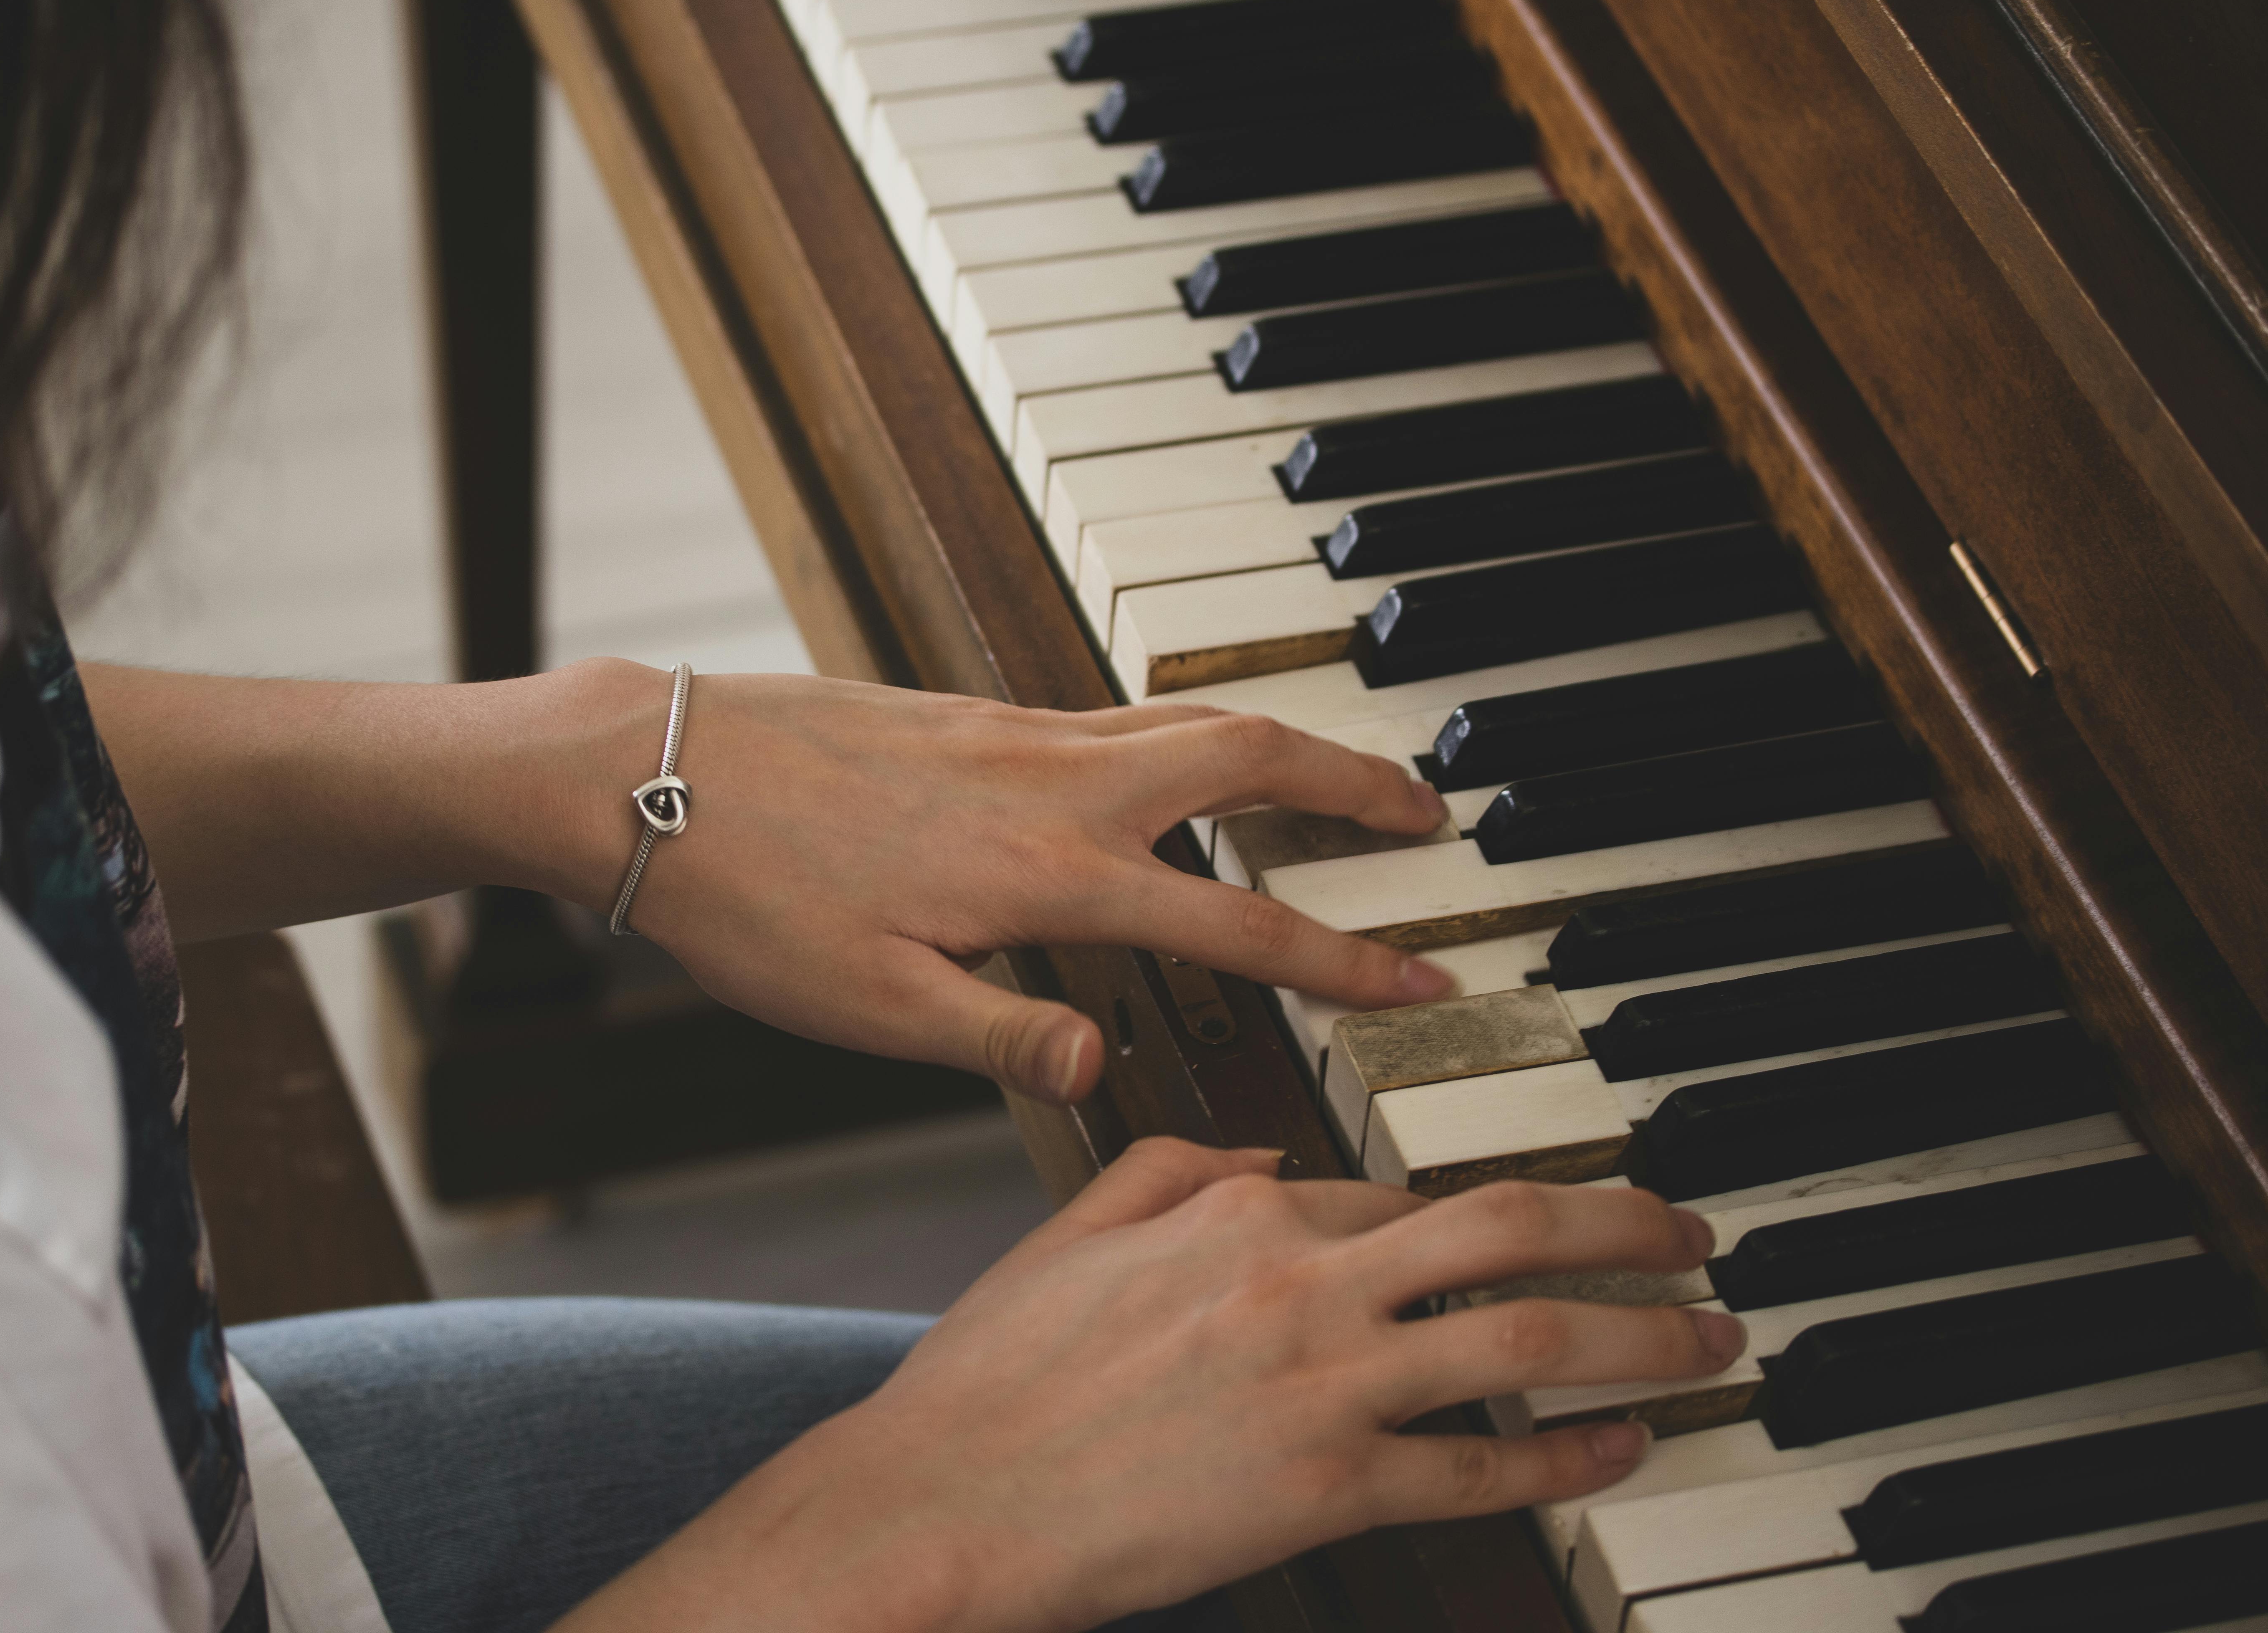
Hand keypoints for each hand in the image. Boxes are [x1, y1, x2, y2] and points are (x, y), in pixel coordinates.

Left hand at [526, 665, 1456, 1102]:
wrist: (645, 770)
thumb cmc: (747, 897)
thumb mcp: (867, 1005)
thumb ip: (1000, 1035)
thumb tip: (1108, 1072)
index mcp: (1043, 871)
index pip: (1235, 922)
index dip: (1343, 959)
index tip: (1424, 977)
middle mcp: (1051, 783)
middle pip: (1251, 758)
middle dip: (1357, 787)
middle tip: (1430, 816)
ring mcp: (1017, 734)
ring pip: (1194, 719)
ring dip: (1286, 747)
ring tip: (1343, 781)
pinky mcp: (976, 713)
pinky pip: (1124, 712)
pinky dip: (1195, 732)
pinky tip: (1187, 767)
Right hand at [567, 1142, 1741, 1632]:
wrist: (947, 1501)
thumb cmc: (997, 1377)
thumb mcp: (1073, 1225)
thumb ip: (1172, 1165)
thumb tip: (1261, 1151)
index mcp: (1238, 1208)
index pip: (1399, 1188)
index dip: (1484, 1206)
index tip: (1543, 1213)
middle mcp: (1299, 1279)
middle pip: (1507, 1228)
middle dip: (1624, 1224)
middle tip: (1693, 1236)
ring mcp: (1322, 1385)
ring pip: (1526, 1339)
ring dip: (1639, 1333)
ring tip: (1705, 1336)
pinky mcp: (1328, 1489)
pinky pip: (1481, 1471)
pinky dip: (1568, 1459)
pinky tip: (1622, 1447)